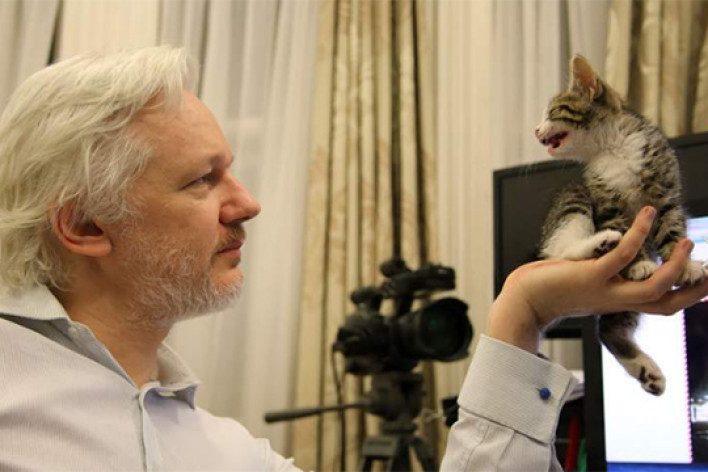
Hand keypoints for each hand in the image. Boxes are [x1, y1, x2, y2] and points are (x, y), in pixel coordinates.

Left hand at [487, 206, 707, 352]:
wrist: (520, 302)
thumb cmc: (547, 290)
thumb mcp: (582, 285)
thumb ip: (602, 278)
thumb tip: (611, 262)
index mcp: (617, 303)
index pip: (660, 305)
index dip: (686, 295)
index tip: (706, 281)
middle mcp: (616, 301)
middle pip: (667, 304)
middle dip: (696, 290)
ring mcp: (604, 290)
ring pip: (654, 287)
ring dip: (676, 266)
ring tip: (688, 241)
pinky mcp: (589, 276)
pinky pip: (622, 255)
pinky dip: (638, 234)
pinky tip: (646, 214)